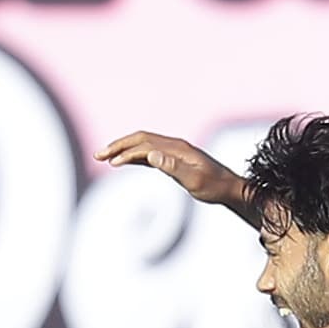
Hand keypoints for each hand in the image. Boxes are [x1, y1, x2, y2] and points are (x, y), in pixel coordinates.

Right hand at [97, 130, 249, 210]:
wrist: (230, 188)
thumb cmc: (214, 186)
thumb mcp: (194, 180)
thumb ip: (172, 167)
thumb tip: (151, 156)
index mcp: (176, 148)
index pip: (145, 145)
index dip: (126, 152)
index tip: (111, 163)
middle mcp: (173, 146)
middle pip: (140, 139)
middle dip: (118, 145)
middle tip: (98, 155)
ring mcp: (173, 151)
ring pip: (142, 144)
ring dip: (123, 149)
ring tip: (105, 158)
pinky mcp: (173, 159)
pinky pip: (149, 153)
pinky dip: (133, 155)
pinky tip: (124, 162)